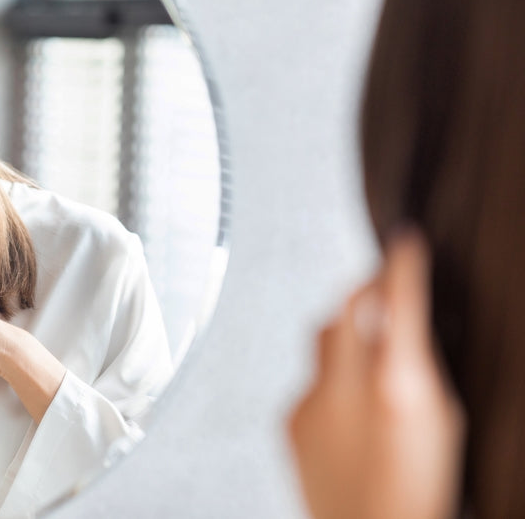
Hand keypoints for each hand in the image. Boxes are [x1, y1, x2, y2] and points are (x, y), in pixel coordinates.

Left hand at [288, 229, 463, 518]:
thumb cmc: (419, 489)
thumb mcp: (442, 418)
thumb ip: (419, 366)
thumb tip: (408, 324)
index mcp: (395, 385)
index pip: (397, 300)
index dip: (402, 263)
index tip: (405, 240)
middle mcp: (345, 389)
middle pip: (346, 307)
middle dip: (365, 288)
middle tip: (381, 285)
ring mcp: (309, 403)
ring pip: (323, 341)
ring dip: (346, 335)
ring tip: (369, 355)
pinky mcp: (287, 420)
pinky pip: (308, 381)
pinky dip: (329, 381)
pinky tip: (348, 409)